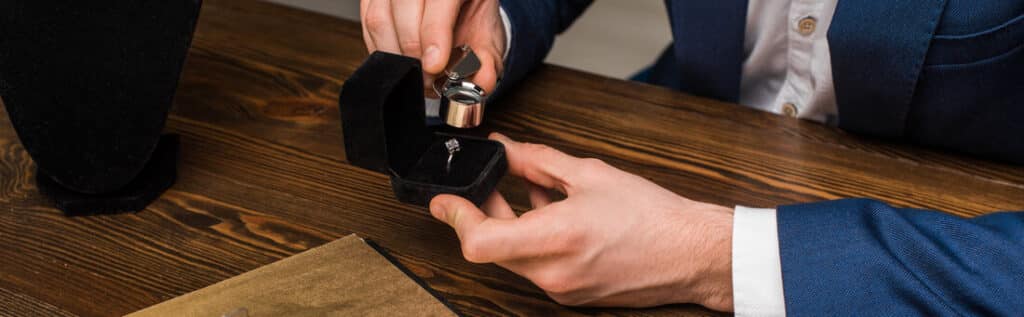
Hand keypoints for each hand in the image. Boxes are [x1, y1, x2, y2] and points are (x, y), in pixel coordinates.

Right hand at [360, 0, 505, 91]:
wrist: (460, 8)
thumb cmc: (471, 19)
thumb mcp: (489, 38)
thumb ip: (487, 61)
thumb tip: (481, 82)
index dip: (434, 32)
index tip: (434, 65)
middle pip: (404, 5)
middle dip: (413, 50)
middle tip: (427, 78)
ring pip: (379, 16)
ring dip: (396, 54)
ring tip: (416, 73)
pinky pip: (367, 25)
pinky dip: (382, 51)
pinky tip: (400, 62)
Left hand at [429, 133, 734, 310]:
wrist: (692, 254)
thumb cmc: (654, 217)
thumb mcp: (591, 175)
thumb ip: (537, 161)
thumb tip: (506, 150)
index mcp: (556, 239)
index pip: (480, 241)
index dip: (456, 217)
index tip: (445, 199)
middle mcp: (553, 273)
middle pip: (492, 247)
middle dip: (484, 212)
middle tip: (491, 184)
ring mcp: (561, 290)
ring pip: (513, 257)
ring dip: (510, 226)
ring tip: (532, 195)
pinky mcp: (571, 296)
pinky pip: (535, 267)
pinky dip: (533, 241)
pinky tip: (553, 216)